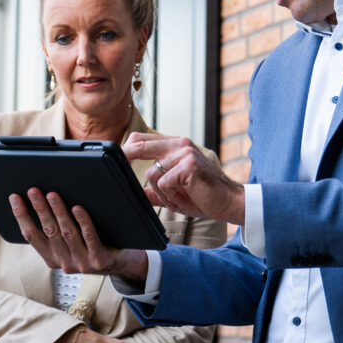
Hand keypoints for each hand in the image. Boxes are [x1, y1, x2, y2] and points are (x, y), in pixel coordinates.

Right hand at [9, 190, 148, 280]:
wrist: (121, 264)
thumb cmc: (92, 245)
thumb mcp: (69, 243)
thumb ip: (56, 229)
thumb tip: (41, 199)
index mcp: (52, 258)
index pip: (31, 236)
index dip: (21, 216)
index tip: (15, 197)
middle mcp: (65, 263)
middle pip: (48, 231)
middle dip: (39, 209)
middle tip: (33, 190)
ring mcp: (82, 263)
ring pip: (67, 233)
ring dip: (58, 212)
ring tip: (52, 194)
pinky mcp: (99, 260)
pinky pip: (90, 237)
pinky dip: (83, 222)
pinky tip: (78, 208)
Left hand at [123, 132, 244, 224]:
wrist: (230, 202)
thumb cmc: (204, 197)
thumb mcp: (174, 193)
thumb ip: (155, 190)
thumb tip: (135, 193)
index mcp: (176, 146)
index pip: (142, 139)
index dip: (126, 149)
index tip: (113, 160)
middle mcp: (180, 144)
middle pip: (139, 145)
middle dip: (124, 158)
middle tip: (115, 171)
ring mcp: (184, 153)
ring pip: (151, 172)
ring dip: (161, 192)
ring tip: (178, 198)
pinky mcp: (188, 165)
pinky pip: (163, 183)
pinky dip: (170, 196)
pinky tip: (185, 198)